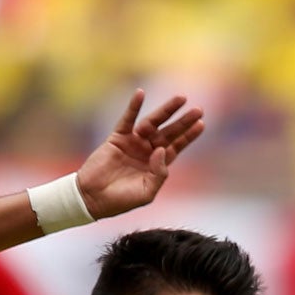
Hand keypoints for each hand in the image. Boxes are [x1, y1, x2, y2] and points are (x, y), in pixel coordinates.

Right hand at [74, 90, 204, 219]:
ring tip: (181, 99)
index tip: (201, 124)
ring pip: (153, 123)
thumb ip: (159, 174)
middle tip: (199, 110)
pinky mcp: (117, 138)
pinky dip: (134, 106)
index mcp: (157, 165)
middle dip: (184, 121)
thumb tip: (161, 149)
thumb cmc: (121, 200)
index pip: (176, 147)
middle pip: (169, 132)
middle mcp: (147, 151)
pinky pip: (127, 119)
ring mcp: (133, 143)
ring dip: (166, 110)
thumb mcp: (146, 192)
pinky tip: (141, 94)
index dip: (188, 136)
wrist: (93, 198)